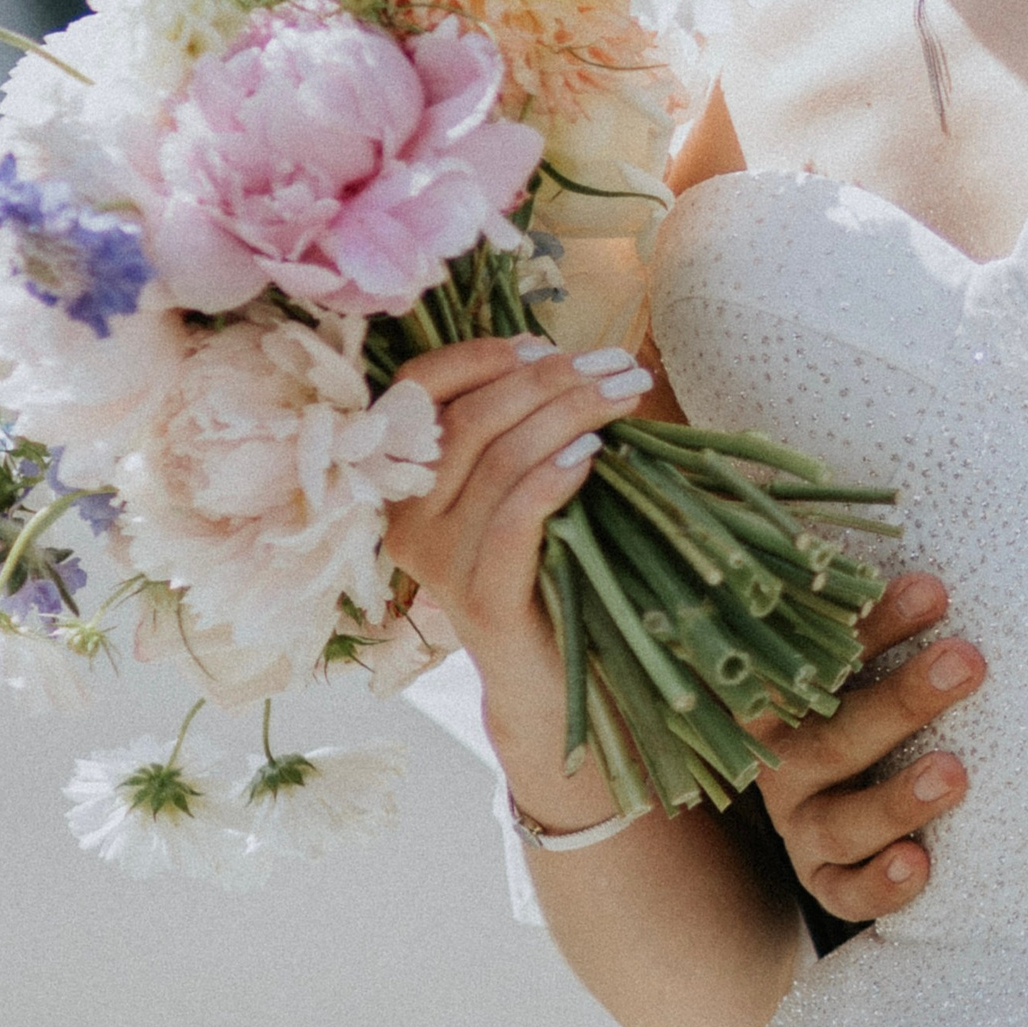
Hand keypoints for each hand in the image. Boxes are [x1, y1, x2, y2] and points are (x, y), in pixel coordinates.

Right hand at [380, 334, 651, 828]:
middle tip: (615, 363)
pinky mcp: (480, 601)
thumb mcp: (524, 485)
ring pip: (498, 460)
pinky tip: (592, 454)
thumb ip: (523, 427)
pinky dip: (553, 477)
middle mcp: (408, 520)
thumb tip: (563, 357)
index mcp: (405, 481)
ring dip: (569, 413)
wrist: (552, 683)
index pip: (414, 392)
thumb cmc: (547, 565)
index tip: (540, 344)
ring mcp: (438, 565)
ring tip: (622, 393)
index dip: (476, 356)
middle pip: (471, 419)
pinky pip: (512, 521)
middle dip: (549, 379)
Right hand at [754, 574, 984, 921]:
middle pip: (834, 734)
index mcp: (780, 693)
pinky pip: (842, 892)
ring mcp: (798, 824)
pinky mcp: (820, 877)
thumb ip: (871, 616)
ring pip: (839, 821)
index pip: (820, 656)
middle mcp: (782, 760)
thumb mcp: (848, 654)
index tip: (934, 591)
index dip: (875, 625)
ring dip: (896, 798)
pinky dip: (877, 885)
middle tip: (967, 662)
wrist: (821, 785)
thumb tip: (934, 565)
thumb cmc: (855, 689)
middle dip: (904, 698)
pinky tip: (918, 864)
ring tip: (953, 774)